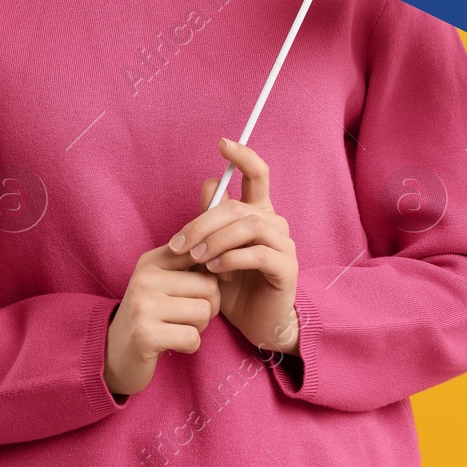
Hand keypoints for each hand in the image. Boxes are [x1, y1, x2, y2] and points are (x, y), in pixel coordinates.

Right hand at [103, 243, 221, 397]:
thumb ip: (191, 266)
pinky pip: (192, 338)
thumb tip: (231, 258)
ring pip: (203, 312)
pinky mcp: (145, 336)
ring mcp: (143, 306)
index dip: (217, 272)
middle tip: (189, 317)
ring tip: (178, 328)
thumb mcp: (164, 282)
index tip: (210, 289)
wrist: (115, 353)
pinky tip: (173, 344)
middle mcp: (144, 278)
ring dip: (199, 327)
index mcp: (151, 261)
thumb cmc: (151, 315)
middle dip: (209, 306)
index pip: (202, 254)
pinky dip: (190, 346)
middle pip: (209, 286)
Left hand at [173, 137, 300, 355]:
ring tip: (197, 259)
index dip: (243, 156)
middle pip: (238, 206)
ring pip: (249, 226)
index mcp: (258, 212)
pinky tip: (215, 270)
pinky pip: (258, 253)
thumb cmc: (235, 284)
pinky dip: (232, 259)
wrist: (257, 322)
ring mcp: (284, 244)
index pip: (257, 174)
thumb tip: (208, 184)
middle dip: (203, 222)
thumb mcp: (215, 249)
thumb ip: (212, 220)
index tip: (222, 143)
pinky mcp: (287, 267)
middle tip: (179, 243)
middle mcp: (274, 223)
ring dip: (216, 240)